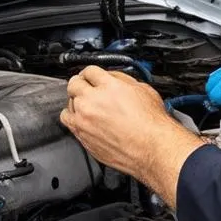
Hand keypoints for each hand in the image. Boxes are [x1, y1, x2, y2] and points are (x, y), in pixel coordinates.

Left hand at [60, 67, 203, 205]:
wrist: (152, 149)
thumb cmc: (152, 124)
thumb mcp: (143, 90)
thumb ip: (122, 81)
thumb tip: (113, 79)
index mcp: (109, 86)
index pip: (90, 71)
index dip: (92, 73)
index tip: (93, 77)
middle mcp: (93, 101)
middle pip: (74, 84)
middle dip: (81, 83)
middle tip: (87, 87)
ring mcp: (85, 120)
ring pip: (68, 103)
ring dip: (76, 101)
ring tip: (85, 104)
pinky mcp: (82, 136)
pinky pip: (68, 122)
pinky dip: (72, 118)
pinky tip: (81, 118)